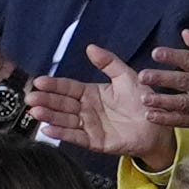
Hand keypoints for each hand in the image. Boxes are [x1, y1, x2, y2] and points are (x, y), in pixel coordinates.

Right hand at [26, 49, 175, 167]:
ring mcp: (89, 125)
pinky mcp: (95, 141)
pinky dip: (62, 133)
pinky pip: (76, 137)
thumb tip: (90, 47)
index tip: (39, 81)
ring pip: (65, 120)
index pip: (68, 88)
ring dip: (49, 116)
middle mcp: (86, 109)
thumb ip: (109, 63)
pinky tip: (48, 129)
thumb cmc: (143, 100)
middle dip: (46, 100)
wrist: (157, 125)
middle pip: (62, 104)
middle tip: (31, 97)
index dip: (54, 85)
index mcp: (91, 93)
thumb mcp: (126, 77)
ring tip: (35, 112)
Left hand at [139, 29, 188, 137]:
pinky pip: (181, 120)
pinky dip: (165, 119)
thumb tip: (185, 32)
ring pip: (182, 102)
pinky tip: (150, 115)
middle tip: (143, 76)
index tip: (156, 53)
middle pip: (184, 81)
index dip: (173, 56)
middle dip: (163, 78)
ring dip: (162, 101)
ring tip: (145, 97)